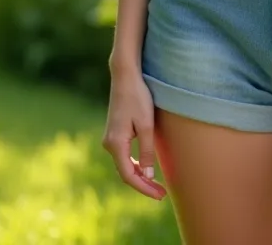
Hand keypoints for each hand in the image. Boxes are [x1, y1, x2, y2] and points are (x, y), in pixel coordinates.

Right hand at [102, 66, 167, 200]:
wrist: (125, 76)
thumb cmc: (138, 97)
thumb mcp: (146, 124)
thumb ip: (147, 151)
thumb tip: (148, 176)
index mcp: (115, 144)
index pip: (129, 176)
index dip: (144, 188)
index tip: (160, 195)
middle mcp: (109, 144)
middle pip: (126, 173)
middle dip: (144, 185)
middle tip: (162, 194)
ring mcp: (110, 139)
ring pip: (124, 165)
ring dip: (139, 176)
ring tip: (157, 185)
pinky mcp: (114, 133)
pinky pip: (124, 156)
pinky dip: (135, 165)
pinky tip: (146, 169)